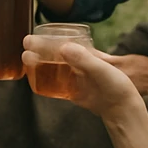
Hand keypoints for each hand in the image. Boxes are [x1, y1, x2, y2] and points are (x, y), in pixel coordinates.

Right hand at [22, 37, 140, 118]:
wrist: (122, 109)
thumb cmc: (117, 85)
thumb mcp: (102, 69)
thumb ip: (84, 59)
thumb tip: (63, 47)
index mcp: (83, 51)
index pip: (60, 40)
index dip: (44, 38)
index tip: (31, 39)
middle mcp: (76, 61)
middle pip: (51, 53)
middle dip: (36, 51)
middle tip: (25, 52)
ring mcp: (73, 76)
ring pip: (50, 67)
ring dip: (37, 64)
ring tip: (26, 64)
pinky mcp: (71, 90)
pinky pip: (54, 84)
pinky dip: (43, 80)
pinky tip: (35, 80)